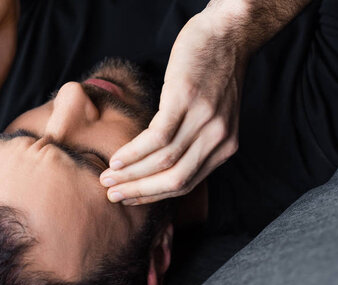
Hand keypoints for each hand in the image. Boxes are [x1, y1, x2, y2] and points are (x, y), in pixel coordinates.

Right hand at [99, 6, 248, 204]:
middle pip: (174, 180)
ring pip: (164, 162)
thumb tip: (163, 164)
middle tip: (113, 195)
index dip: (153, 196)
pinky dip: (135, 152)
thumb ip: (196, 142)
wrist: (229, 34)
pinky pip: (157, 137)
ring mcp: (203, 120)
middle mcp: (218, 139)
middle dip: (139, 192)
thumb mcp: (215, 117)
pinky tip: (118, 157)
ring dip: (131, 174)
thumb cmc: (214, 74)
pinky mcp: (186, 100)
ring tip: (108, 177)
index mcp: (224, 148)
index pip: (186, 184)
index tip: (129, 197)